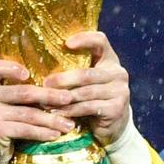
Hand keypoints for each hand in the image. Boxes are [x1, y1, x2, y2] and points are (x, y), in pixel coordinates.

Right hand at [0, 59, 73, 159]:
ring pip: (27, 113)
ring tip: (68, 124)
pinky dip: (42, 133)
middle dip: (49, 95)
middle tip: (69, 98)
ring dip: (51, 119)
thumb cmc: (1, 122)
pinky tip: (55, 134)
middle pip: (22, 92)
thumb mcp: (3, 103)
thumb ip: (18, 92)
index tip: (28, 73)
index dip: (10, 68)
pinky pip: (24, 130)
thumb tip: (58, 87)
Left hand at [47, 31, 130, 145]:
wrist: (115, 124)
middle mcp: (118, 73)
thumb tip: (43, 62)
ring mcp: (120, 91)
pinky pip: (88, 107)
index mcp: (110, 60)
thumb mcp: (89, 80)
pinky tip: (58, 112)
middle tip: (45, 83)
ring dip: (63, 97)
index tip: (66, 43)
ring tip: (46, 102)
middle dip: (64, 79)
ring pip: (86, 92)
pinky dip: (71, 110)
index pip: (101, 41)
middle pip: (87, 73)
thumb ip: (76, 68)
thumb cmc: (94, 97)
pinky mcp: (116, 108)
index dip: (85, 39)